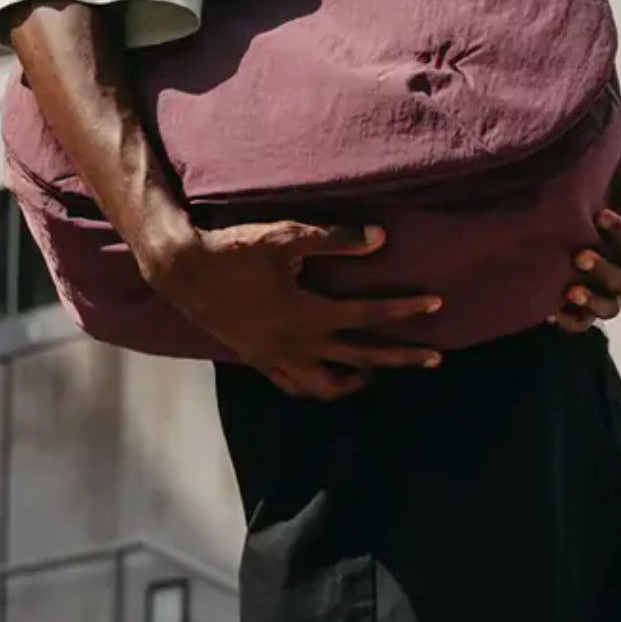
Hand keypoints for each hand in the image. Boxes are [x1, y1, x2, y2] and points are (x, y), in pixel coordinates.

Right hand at [147, 220, 443, 399]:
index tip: (436, 304)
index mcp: (308, 315)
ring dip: (356, 380)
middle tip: (435, 358)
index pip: (368, 315)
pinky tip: (327, 377)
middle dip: (401, 358)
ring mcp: (276, 357)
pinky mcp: (258, 359)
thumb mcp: (285, 236)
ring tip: (375, 373)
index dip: (405, 309)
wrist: (184, 272)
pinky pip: (294, 385)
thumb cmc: (235, 250)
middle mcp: (297, 344)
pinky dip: (317, 385)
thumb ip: (335, 239)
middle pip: (361, 358)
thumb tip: (380, 237)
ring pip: (326, 384)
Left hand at [550, 170, 620, 332]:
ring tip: (570, 292)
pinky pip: (582, 323)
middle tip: (580, 256)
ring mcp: (609, 295)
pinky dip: (568, 321)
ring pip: (609, 307)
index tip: (599, 216)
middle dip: (602, 269)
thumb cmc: (606, 208)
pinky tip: (550, 313)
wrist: (581, 232)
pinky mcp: (588, 312)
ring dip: (591, 301)